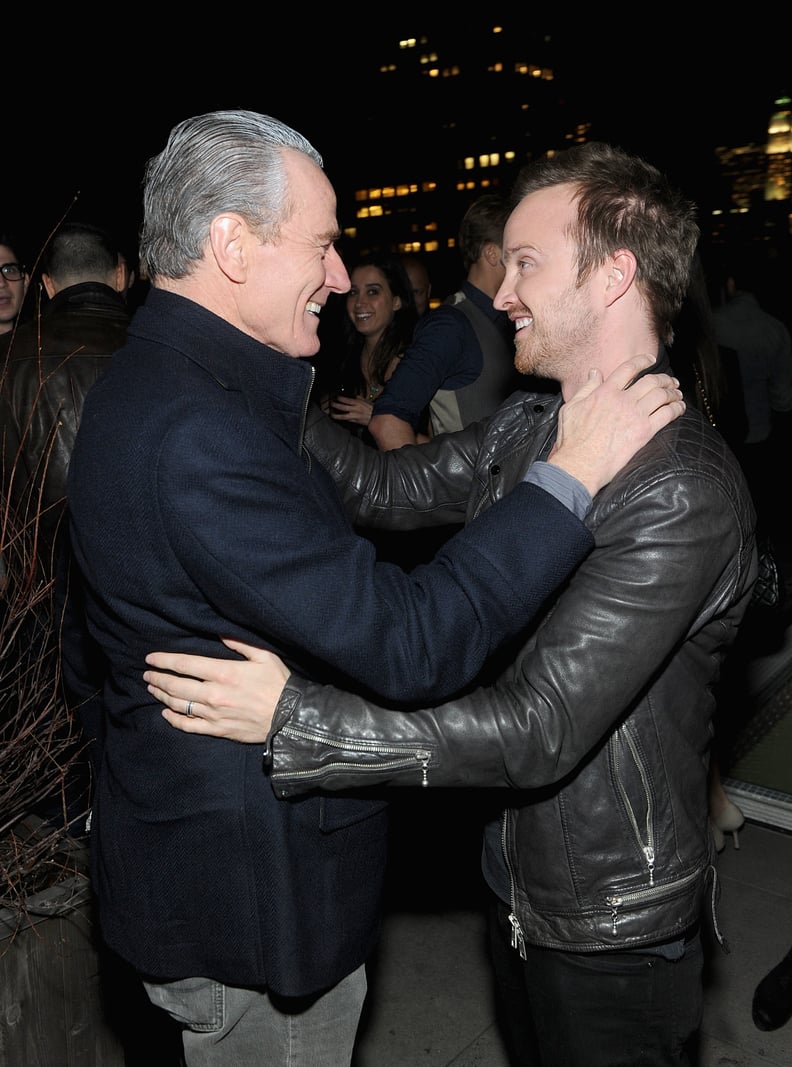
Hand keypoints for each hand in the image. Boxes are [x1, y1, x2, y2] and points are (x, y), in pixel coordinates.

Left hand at [144, 637, 289, 741]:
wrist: (291, 717)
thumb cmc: (278, 683)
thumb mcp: (263, 656)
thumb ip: (239, 643)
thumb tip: (219, 632)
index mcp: (224, 673)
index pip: (184, 664)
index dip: (164, 660)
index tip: (150, 658)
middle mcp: (214, 694)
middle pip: (176, 685)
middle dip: (157, 678)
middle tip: (147, 674)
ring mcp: (214, 714)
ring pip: (178, 704)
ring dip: (162, 696)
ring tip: (153, 688)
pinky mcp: (218, 730)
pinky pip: (189, 726)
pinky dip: (174, 719)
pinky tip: (166, 713)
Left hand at [329, 394, 373, 426]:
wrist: (377, 417)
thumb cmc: (373, 408)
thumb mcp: (366, 400)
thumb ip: (358, 398)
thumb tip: (352, 395)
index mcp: (358, 403)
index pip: (346, 400)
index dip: (340, 398)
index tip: (336, 397)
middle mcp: (355, 409)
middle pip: (342, 407)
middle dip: (335, 405)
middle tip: (331, 403)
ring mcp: (355, 416)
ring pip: (343, 416)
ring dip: (336, 415)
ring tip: (331, 414)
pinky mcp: (355, 421)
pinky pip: (347, 420)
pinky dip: (342, 419)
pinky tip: (338, 418)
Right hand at [549, 354, 684, 495]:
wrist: (579, 464)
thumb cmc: (572, 440)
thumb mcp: (571, 408)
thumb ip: (586, 388)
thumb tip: (594, 373)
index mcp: (605, 392)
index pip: (628, 369)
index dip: (643, 361)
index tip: (651, 360)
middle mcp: (623, 400)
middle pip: (651, 381)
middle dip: (664, 379)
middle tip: (671, 382)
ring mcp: (635, 415)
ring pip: (662, 395)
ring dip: (673, 393)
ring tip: (677, 394)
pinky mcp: (644, 432)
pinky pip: (667, 415)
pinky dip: (677, 409)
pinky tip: (679, 409)